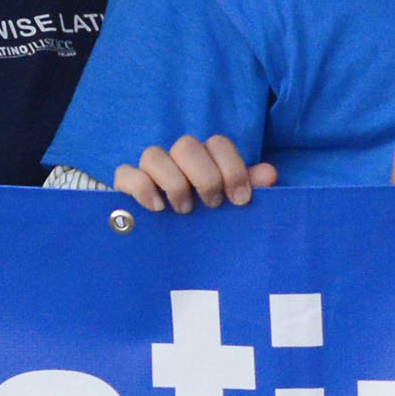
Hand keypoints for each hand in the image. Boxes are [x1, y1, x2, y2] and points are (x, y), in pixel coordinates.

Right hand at [114, 137, 274, 214]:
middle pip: (186, 145)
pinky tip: (157, 208)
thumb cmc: (208, 223)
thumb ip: (249, 189)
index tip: (240, 199)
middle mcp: (176, 159)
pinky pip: (125, 173)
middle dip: (205, 176)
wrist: (174, 252)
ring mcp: (149, 170)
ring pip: (153, 154)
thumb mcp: (231, 208)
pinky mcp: (125, 185)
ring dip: (174, 182)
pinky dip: (142, 188)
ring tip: (185, 210)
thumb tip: (269, 173)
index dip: (232, 168)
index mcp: (205, 160)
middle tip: (213, 205)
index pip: (218, 143)